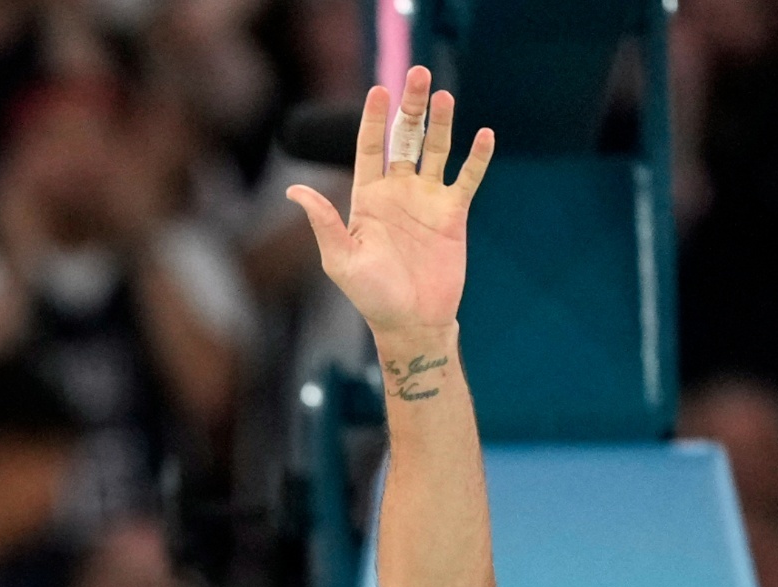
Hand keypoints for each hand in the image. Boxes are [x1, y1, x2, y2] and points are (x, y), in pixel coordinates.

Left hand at [286, 67, 493, 336]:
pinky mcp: (453, 213)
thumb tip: (294, 190)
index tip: (378, 90)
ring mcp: (427, 200)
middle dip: (410, 108)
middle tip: (417, 74)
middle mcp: (397, 192)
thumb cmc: (370, 295)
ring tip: (443, 95)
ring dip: (441, 123)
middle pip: (405, 139)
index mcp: (367, 199)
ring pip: (436, 150)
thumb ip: (323, 221)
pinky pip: (467, 178)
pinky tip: (483, 134)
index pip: (370, 148)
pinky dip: (476, 157)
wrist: (411, 321)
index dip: (374, 119)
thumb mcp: (340, 258)